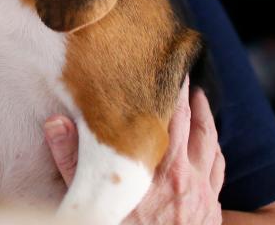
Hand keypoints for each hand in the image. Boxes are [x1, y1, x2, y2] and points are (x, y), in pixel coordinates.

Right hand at [43, 76, 224, 224]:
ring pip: (211, 144)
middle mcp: (185, 176)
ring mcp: (203, 192)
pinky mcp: (212, 208)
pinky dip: (216, 148)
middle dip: (187, 95)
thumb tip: (55, 122)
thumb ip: (71, 160)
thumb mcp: (90, 202)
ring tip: (199, 98)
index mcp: (156, 169)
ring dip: (206, 118)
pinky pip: (219, 168)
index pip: (166, 116)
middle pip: (193, 123)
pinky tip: (211, 142)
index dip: (167, 89)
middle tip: (181, 71)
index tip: (162, 66)